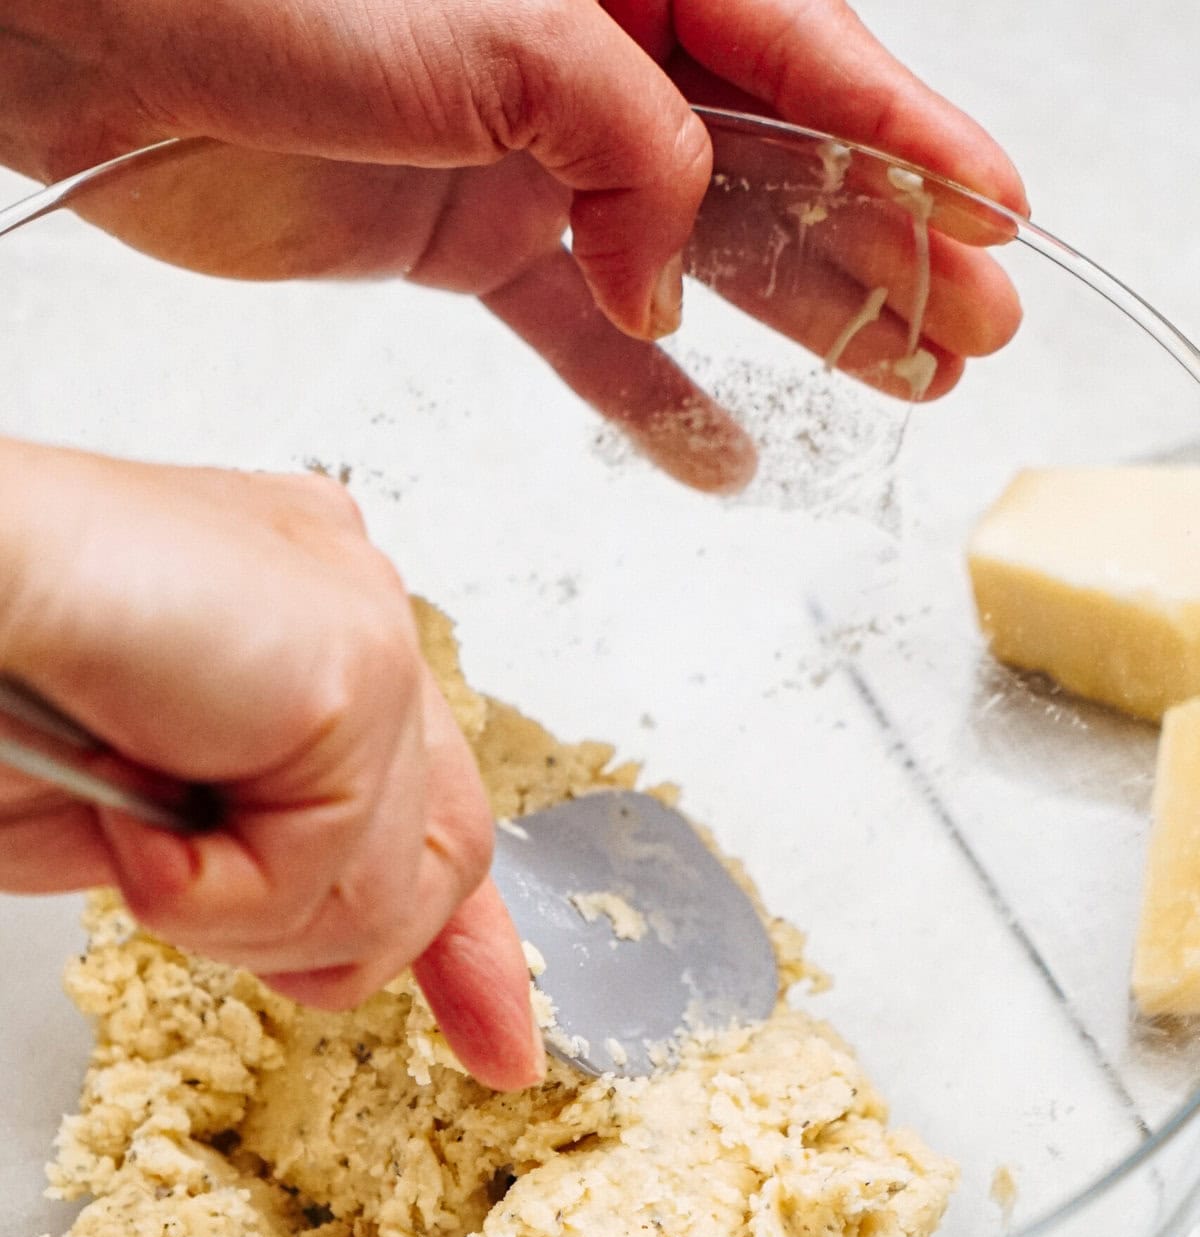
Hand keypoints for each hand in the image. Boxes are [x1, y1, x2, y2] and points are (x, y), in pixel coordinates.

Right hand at [0, 438, 543, 1089]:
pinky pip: (328, 867)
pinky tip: (133, 814)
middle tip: (217, 914)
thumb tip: (331, 944)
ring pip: (390, 887)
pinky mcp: (356, 666)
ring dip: (239, 913)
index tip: (495, 1042)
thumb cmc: (2, 684)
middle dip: (336, 940)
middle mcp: (351, 613)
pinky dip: (207, 890)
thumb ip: (259, 862)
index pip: (436, 806)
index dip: (466, 946)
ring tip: (137, 835)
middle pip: (442, 858)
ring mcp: (365, 628)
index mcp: (304, 632)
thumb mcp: (155, 820)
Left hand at [3, 2, 1024, 487]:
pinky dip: (645, 396)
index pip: (805, 61)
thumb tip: (669, 278)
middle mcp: (588, 65)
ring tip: (895, 381)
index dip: (908, 141)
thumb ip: (625, 144)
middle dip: (878, 249)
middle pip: (772, 166)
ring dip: (796, 323)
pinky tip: (719, 445)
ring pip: (696, 256)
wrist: (85, 39)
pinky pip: (577, 333)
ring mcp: (527, 159)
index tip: (991, 216)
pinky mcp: (457, 240)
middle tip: (971, 330)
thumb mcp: (499, 33)